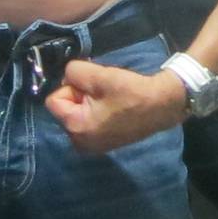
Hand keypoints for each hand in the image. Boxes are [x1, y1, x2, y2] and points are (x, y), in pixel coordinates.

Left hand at [43, 60, 185, 154]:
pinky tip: (114, 109)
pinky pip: (88, 122)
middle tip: (103, 92)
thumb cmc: (132, 92)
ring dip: (88, 103)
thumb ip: (73, 72)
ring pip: (76, 114)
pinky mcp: (102, 144)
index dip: (70, 87)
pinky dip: (96, 113)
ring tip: (110, 100)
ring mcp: (92, 146)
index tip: (92, 86)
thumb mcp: (99, 75)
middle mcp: (79, 143)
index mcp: (76, 127)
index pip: (53, 99)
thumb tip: (67, 76)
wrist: (163, 106)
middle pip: (64, 108)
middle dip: (79, 96)